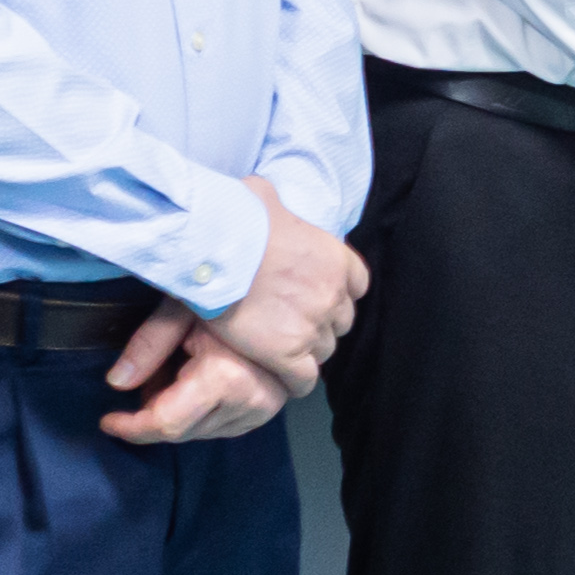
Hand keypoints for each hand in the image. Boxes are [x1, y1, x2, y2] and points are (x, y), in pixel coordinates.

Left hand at [101, 305, 291, 446]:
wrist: (282, 283)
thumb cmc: (230, 287)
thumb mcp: (181, 309)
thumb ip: (147, 347)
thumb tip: (116, 383)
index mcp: (226, 378)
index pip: (167, 424)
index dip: (132, 427)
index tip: (108, 421)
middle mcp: (250, 401)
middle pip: (182, 432)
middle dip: (155, 412)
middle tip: (150, 374)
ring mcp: (265, 409)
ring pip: (201, 432)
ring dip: (180, 412)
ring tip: (178, 368)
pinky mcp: (270, 410)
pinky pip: (223, 426)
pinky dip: (201, 412)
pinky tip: (198, 379)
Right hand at [196, 182, 369, 399]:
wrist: (218, 248)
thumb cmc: (236, 217)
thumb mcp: (263, 196)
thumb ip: (274, 202)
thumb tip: (263, 194)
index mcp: (336, 259)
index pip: (357, 285)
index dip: (336, 293)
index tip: (315, 296)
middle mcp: (333, 294)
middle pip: (340, 321)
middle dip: (321, 323)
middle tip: (292, 323)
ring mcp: (314, 326)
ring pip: (323, 350)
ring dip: (306, 351)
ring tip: (280, 349)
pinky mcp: (289, 354)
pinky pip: (304, 379)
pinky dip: (294, 380)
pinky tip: (280, 376)